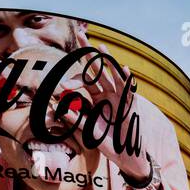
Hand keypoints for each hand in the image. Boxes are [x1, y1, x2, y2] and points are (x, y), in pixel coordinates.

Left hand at [64, 29, 148, 179]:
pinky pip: (128, 91)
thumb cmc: (105, 141)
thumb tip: (60, 109)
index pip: (84, 81)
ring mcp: (119, 97)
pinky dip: (126, 81)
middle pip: (98, 70)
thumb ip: (76, 119)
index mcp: (96, 98)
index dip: (74, 80)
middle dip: (90, 54)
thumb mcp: (87, 130)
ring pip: (112, 76)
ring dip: (107, 62)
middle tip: (81, 35)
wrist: (122, 154)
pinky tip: (124, 69)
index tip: (62, 85)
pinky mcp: (129, 105)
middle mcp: (107, 93)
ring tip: (101, 48)